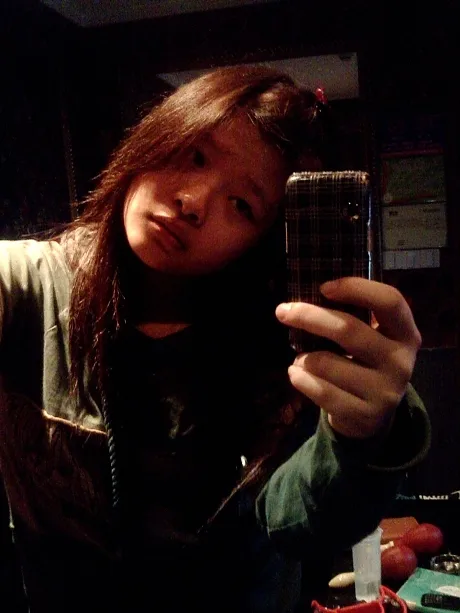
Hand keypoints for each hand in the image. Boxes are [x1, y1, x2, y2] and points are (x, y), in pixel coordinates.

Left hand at [275, 277, 421, 438]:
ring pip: (326, 364)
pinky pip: (321, 391)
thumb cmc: (363, 364)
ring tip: (300, 360)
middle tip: (283, 312)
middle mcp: (401, 361)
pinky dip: (300, 379)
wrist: (371, 417)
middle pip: (348, 330)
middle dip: (309, 317)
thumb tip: (307, 297)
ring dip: (303, 358)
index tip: (324, 287)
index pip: (390, 301)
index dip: (357, 288)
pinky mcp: (366, 416)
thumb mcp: (371, 339)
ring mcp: (386, 391)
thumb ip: (352, 317)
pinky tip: (296, 374)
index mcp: (405, 333)